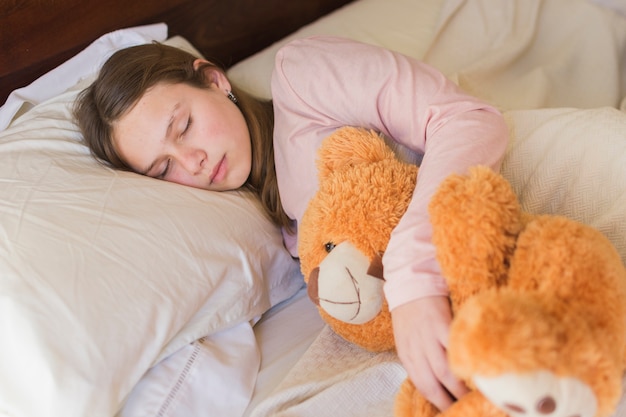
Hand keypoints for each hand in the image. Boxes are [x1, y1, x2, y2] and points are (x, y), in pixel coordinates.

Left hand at [391, 296, 469, 410]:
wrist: (411, 281)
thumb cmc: (413, 313)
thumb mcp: (410, 339)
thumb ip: (421, 359)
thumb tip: (440, 382)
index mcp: (407, 356)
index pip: (423, 388)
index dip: (439, 403)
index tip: (452, 411)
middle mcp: (416, 350)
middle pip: (434, 385)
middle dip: (451, 402)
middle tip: (468, 409)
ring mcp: (428, 338)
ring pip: (445, 372)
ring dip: (462, 388)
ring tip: (477, 397)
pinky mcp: (441, 323)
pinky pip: (455, 346)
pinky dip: (465, 360)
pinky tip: (477, 369)